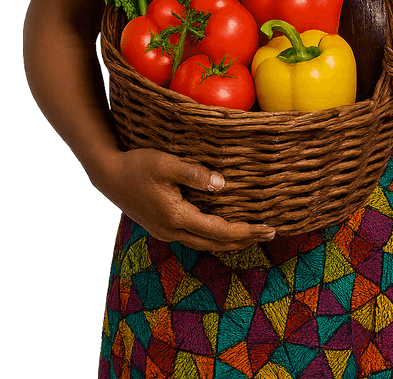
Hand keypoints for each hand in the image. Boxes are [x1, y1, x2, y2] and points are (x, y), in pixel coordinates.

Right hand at [96, 147, 276, 252]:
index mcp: (177, 217)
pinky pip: (194, 237)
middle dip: (243, 240)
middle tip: (269, 234)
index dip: (246, 231)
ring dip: (229, 241)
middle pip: (215, 243)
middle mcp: (172, 231)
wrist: (107, 175)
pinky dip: (213, 236)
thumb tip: (222, 184)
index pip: (220, 231)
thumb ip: (194, 174)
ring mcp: (166, 231)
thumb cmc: (137, 165)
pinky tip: (221, 229)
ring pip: (204, 244)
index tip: (268, 229)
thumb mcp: (167, 163)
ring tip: (251, 235)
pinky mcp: (162, 226)